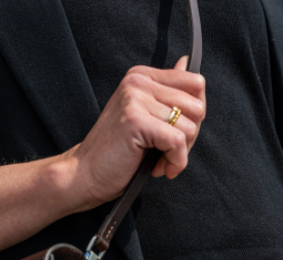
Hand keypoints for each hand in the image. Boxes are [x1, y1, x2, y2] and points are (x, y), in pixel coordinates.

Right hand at [65, 56, 205, 210]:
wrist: (85, 174)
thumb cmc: (116, 153)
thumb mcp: (146, 118)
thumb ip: (168, 93)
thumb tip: (187, 62)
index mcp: (142, 77)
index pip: (195, 84)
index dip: (194, 118)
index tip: (175, 137)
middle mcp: (138, 82)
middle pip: (197, 107)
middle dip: (189, 138)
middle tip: (166, 153)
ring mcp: (135, 99)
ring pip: (190, 127)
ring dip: (179, 154)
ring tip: (157, 162)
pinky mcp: (136, 121)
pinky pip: (178, 142)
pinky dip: (175, 163)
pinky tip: (158, 170)